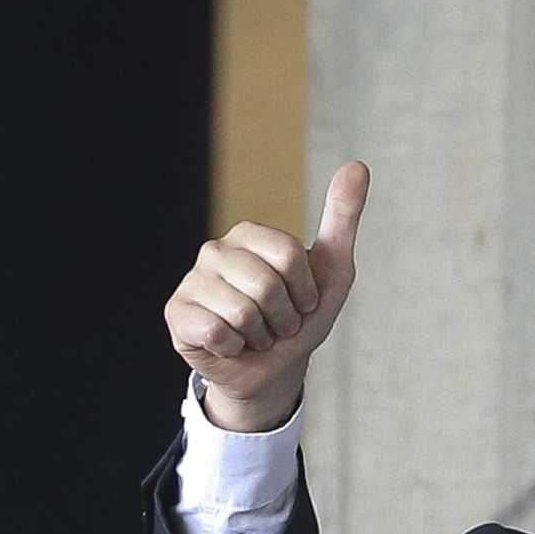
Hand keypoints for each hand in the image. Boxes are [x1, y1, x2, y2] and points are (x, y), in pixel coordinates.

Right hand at [163, 161, 369, 431]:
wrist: (275, 368)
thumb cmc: (301, 317)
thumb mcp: (333, 269)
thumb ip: (342, 217)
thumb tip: (357, 165)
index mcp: (249, 235)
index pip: (289, 255)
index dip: (306, 290)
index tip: (303, 301)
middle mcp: (215, 251)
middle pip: (266, 285)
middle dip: (285, 317)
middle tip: (278, 323)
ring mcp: (191, 281)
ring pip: (242, 312)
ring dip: (261, 335)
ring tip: (256, 334)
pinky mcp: (177, 314)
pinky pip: (217, 332)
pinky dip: (235, 348)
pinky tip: (230, 344)